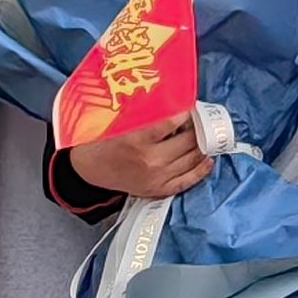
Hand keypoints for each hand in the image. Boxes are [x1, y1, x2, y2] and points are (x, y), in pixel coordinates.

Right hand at [76, 105, 214, 200]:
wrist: (89, 169)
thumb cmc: (104, 141)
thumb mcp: (121, 123)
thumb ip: (148, 117)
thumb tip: (177, 107)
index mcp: (137, 141)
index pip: (173, 123)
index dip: (187, 114)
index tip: (191, 108)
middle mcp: (150, 161)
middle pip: (189, 141)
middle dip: (199, 128)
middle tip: (202, 120)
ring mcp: (156, 178)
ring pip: (193, 159)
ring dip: (204, 146)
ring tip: (207, 136)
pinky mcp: (159, 190)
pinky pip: (188, 180)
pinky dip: (201, 169)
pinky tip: (208, 159)